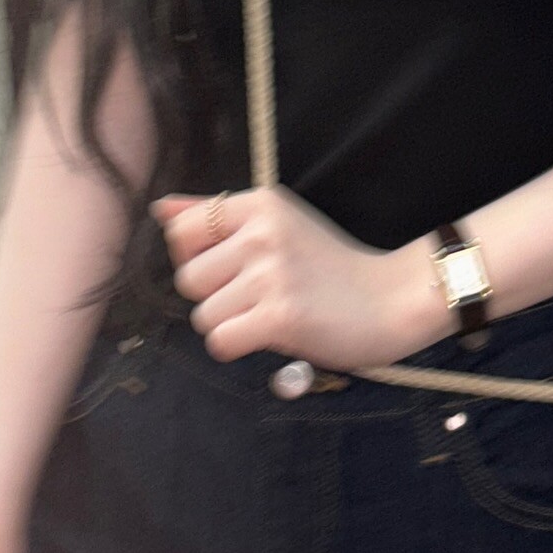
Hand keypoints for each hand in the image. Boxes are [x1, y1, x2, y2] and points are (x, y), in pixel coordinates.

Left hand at [150, 186, 447, 369]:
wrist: (393, 299)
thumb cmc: (333, 267)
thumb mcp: (279, 224)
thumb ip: (215, 215)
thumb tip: (159, 207)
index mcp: (261, 205)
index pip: (182, 230)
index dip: (197, 258)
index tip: (234, 268)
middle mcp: (262, 233)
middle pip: (188, 279)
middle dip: (216, 298)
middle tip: (260, 296)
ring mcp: (271, 275)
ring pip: (203, 316)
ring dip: (231, 325)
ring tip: (271, 314)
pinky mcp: (279, 316)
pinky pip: (220, 341)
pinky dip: (239, 347)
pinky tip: (272, 335)